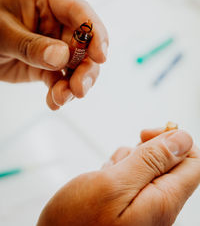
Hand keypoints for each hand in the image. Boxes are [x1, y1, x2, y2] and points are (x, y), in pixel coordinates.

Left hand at [0, 0, 107, 109]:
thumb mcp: (3, 33)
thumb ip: (31, 45)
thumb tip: (62, 57)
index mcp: (47, 3)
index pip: (79, 12)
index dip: (95, 33)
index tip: (100, 56)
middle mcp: (57, 25)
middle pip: (85, 45)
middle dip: (86, 68)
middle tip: (80, 88)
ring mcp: (55, 48)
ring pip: (78, 66)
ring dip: (75, 84)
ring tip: (62, 98)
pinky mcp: (49, 68)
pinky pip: (61, 81)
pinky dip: (61, 93)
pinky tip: (54, 102)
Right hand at [37, 128, 199, 225]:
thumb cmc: (77, 222)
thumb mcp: (113, 184)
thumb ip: (151, 160)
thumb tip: (182, 138)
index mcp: (163, 200)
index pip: (193, 161)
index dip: (175, 141)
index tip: (146, 136)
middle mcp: (159, 204)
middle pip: (169, 161)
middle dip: (144, 150)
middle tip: (122, 161)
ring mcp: (144, 204)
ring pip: (148, 164)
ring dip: (127, 159)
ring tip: (107, 174)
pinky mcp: (130, 203)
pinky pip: (133, 174)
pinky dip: (118, 169)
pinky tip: (103, 179)